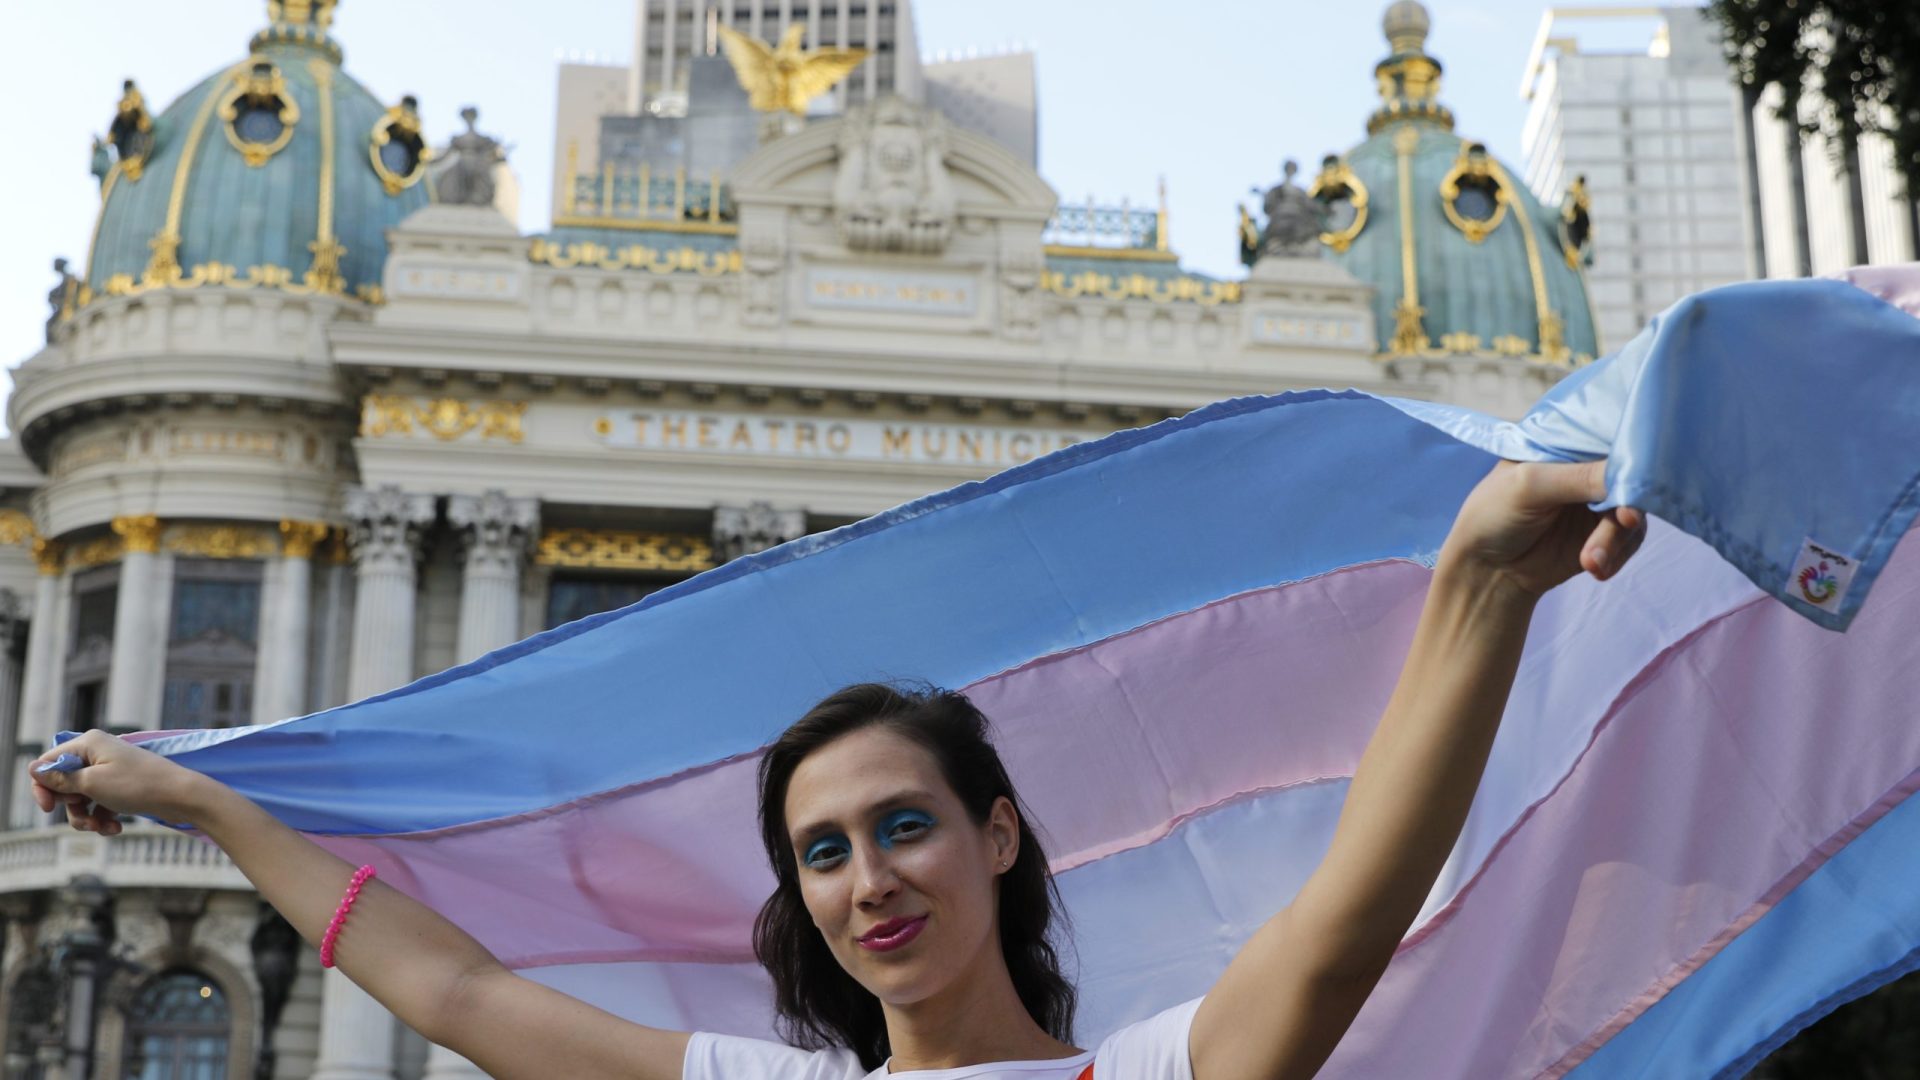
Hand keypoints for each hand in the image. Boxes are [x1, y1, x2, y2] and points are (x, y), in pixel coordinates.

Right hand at [27, 730, 207, 833]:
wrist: (182, 797)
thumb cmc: (138, 786)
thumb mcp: (92, 784)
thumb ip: (61, 779)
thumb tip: (34, 769)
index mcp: (88, 744)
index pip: (49, 763)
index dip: (44, 787)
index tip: (49, 808)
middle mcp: (98, 753)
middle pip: (64, 784)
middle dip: (70, 807)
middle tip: (85, 818)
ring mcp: (111, 771)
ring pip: (82, 799)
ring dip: (86, 818)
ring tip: (100, 827)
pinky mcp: (121, 787)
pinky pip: (100, 805)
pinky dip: (102, 819)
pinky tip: (114, 829)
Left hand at [1439, 460, 1645, 600]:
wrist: (1487, 569)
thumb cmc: (1494, 515)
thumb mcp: (1529, 487)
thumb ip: (1578, 477)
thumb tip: (1628, 474)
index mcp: (1566, 444)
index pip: (1609, 433)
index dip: (1629, 449)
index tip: (1638, 470)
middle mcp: (1586, 469)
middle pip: (1629, 476)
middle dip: (1630, 501)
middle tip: (1625, 520)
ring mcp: (1597, 501)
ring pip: (1633, 511)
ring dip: (1615, 539)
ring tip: (1590, 561)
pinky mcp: (1603, 533)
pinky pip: (1629, 540)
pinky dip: (1615, 556)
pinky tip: (1595, 569)